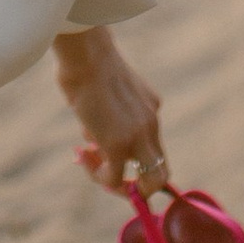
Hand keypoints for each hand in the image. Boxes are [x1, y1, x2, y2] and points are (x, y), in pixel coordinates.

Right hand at [52, 26, 167, 193]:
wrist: (86, 55)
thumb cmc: (86, 65)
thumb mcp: (107, 90)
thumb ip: (109, 113)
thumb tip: (93, 136)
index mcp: (151, 107)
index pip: (154, 148)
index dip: (137, 164)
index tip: (111, 161)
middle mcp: (151, 124)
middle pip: (160, 175)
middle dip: (138, 187)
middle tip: (108, 177)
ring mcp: (138, 137)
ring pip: (147, 183)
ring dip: (114, 182)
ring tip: (87, 157)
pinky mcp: (118, 145)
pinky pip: (114, 178)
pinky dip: (98, 176)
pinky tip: (83, 156)